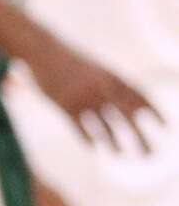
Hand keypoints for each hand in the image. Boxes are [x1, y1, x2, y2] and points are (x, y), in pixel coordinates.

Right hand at [30, 42, 160, 153]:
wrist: (41, 49)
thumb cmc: (70, 58)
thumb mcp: (95, 67)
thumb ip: (113, 84)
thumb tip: (135, 104)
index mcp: (111, 77)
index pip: (140, 97)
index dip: (154, 112)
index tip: (165, 126)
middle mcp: (101, 89)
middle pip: (127, 119)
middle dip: (141, 139)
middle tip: (150, 155)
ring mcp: (83, 99)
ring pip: (105, 130)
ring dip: (115, 145)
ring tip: (120, 154)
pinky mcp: (65, 106)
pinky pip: (81, 130)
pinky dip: (88, 140)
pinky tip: (92, 146)